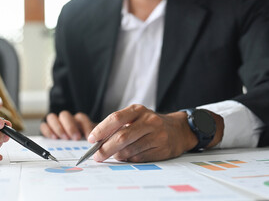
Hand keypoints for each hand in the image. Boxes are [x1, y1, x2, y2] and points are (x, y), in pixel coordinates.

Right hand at [40, 111, 95, 139]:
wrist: (71, 143)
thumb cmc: (82, 141)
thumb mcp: (90, 139)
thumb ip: (92, 139)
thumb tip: (98, 143)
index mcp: (78, 120)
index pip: (81, 118)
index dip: (85, 126)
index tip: (89, 137)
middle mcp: (66, 119)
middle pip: (64, 115)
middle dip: (69, 126)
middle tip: (75, 138)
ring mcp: (56, 123)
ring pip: (52, 117)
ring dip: (58, 127)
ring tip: (64, 138)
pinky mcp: (48, 129)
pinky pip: (44, 125)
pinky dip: (48, 131)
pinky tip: (54, 138)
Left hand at [87, 104, 223, 162]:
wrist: (178, 130)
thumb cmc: (149, 124)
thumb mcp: (135, 117)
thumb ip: (118, 125)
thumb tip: (97, 140)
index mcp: (138, 110)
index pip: (116, 118)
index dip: (101, 129)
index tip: (91, 139)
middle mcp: (148, 121)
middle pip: (122, 136)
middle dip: (106, 148)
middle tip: (96, 156)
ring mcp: (157, 135)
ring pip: (129, 149)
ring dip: (117, 155)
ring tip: (113, 155)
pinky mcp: (162, 149)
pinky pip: (139, 157)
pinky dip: (129, 159)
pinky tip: (127, 156)